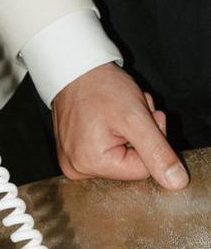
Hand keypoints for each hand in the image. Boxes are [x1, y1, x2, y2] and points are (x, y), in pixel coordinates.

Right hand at [52, 62, 188, 188]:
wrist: (75, 66)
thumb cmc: (99, 87)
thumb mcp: (136, 118)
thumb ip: (158, 152)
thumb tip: (176, 181)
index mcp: (91, 164)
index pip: (143, 170)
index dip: (151, 142)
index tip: (146, 118)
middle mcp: (77, 167)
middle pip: (130, 164)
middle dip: (139, 137)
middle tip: (133, 111)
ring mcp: (73, 159)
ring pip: (120, 156)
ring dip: (129, 133)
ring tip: (121, 109)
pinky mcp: (73, 151)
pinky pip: (105, 150)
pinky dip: (115, 133)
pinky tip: (111, 115)